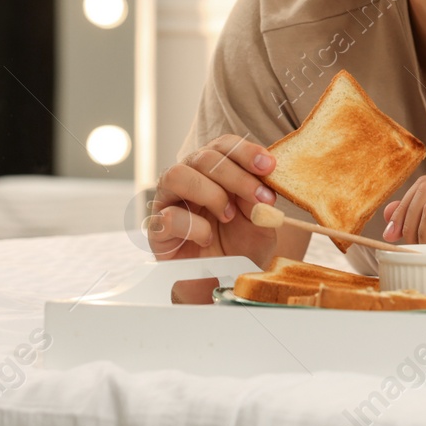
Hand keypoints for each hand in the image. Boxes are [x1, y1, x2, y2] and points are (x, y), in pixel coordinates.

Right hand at [148, 135, 279, 264]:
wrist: (224, 281)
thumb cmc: (241, 245)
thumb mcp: (260, 220)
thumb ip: (258, 199)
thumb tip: (261, 181)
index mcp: (214, 171)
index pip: (223, 145)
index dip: (245, 151)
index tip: (269, 166)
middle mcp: (188, 179)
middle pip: (203, 157)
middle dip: (237, 177)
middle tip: (261, 199)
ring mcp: (168, 202)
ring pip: (176, 175)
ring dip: (211, 194)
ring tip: (229, 216)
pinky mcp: (157, 229)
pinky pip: (168, 216)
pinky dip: (195, 226)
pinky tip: (208, 237)